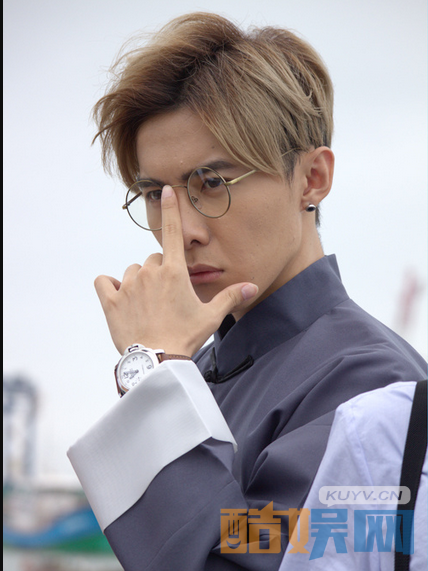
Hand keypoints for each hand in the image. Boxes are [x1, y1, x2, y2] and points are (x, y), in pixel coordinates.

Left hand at [94, 185, 257, 355]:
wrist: (158, 360)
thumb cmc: (186, 336)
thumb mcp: (211, 316)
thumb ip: (230, 297)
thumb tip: (252, 286)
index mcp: (174, 272)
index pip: (172, 233)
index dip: (170, 209)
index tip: (165, 190)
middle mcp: (150, 272)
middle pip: (154, 259)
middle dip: (161, 271)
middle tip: (167, 296)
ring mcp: (128, 286)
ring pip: (133, 270)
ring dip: (139, 280)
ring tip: (147, 303)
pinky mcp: (111, 301)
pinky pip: (104, 281)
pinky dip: (111, 285)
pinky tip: (120, 296)